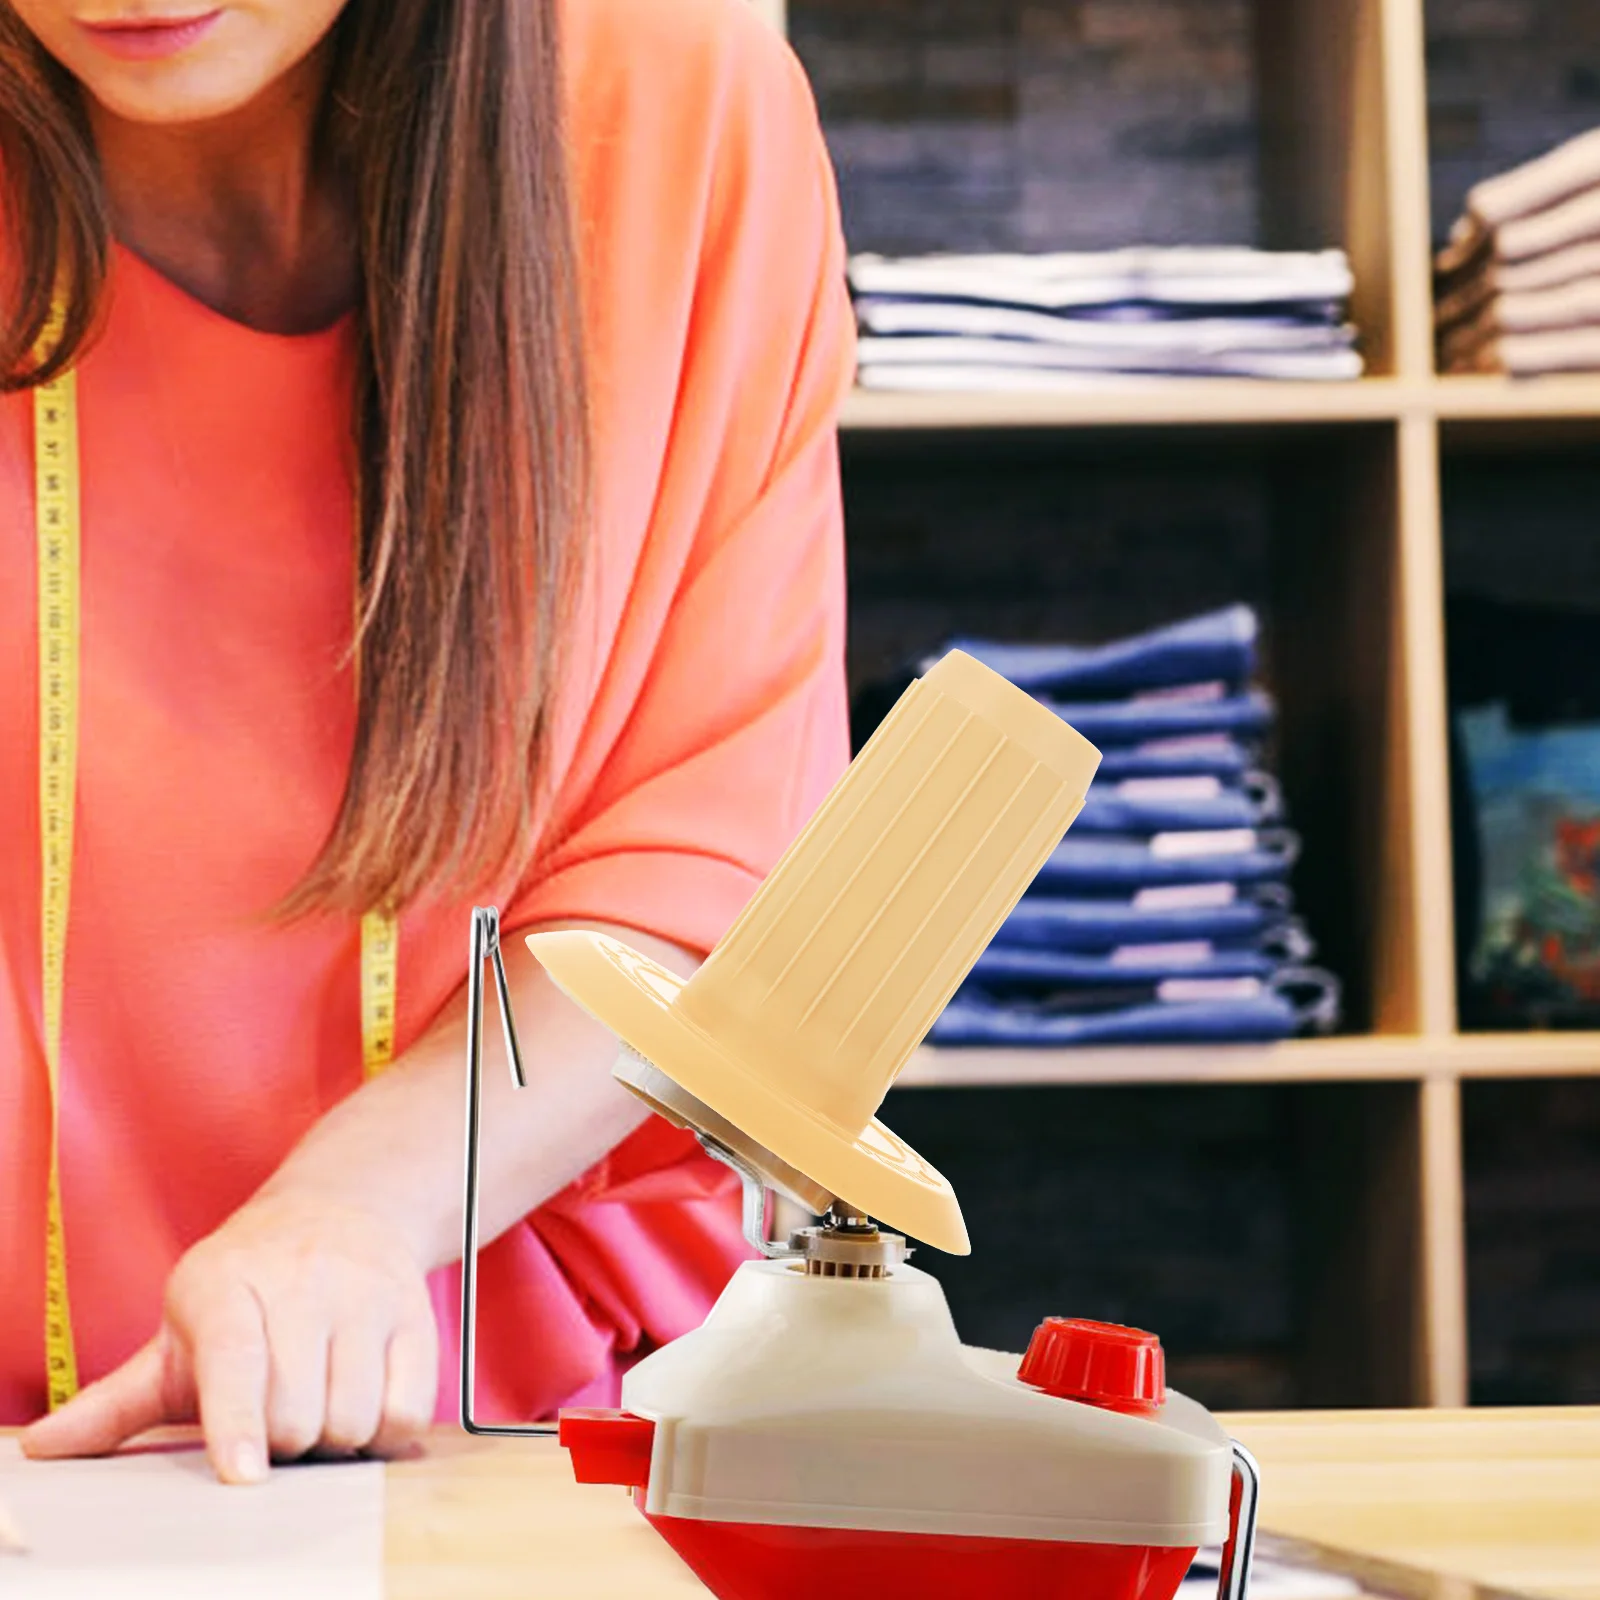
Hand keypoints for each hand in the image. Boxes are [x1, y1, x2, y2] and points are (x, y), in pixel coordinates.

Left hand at [21, 1188, 437, 1483]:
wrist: (341, 1208)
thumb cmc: (248, 1286)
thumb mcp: (179, 1330)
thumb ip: (117, 1400)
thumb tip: (44, 1447)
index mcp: (224, 1280)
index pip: (236, 1358)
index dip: (239, 1420)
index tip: (244, 1473)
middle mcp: (301, 1277)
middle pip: (297, 1408)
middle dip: (284, 1440)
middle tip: (277, 1421)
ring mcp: (365, 1290)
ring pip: (353, 1414)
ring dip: (334, 1438)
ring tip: (318, 1408)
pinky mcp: (415, 1310)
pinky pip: (408, 1407)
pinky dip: (384, 1430)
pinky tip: (363, 1404)